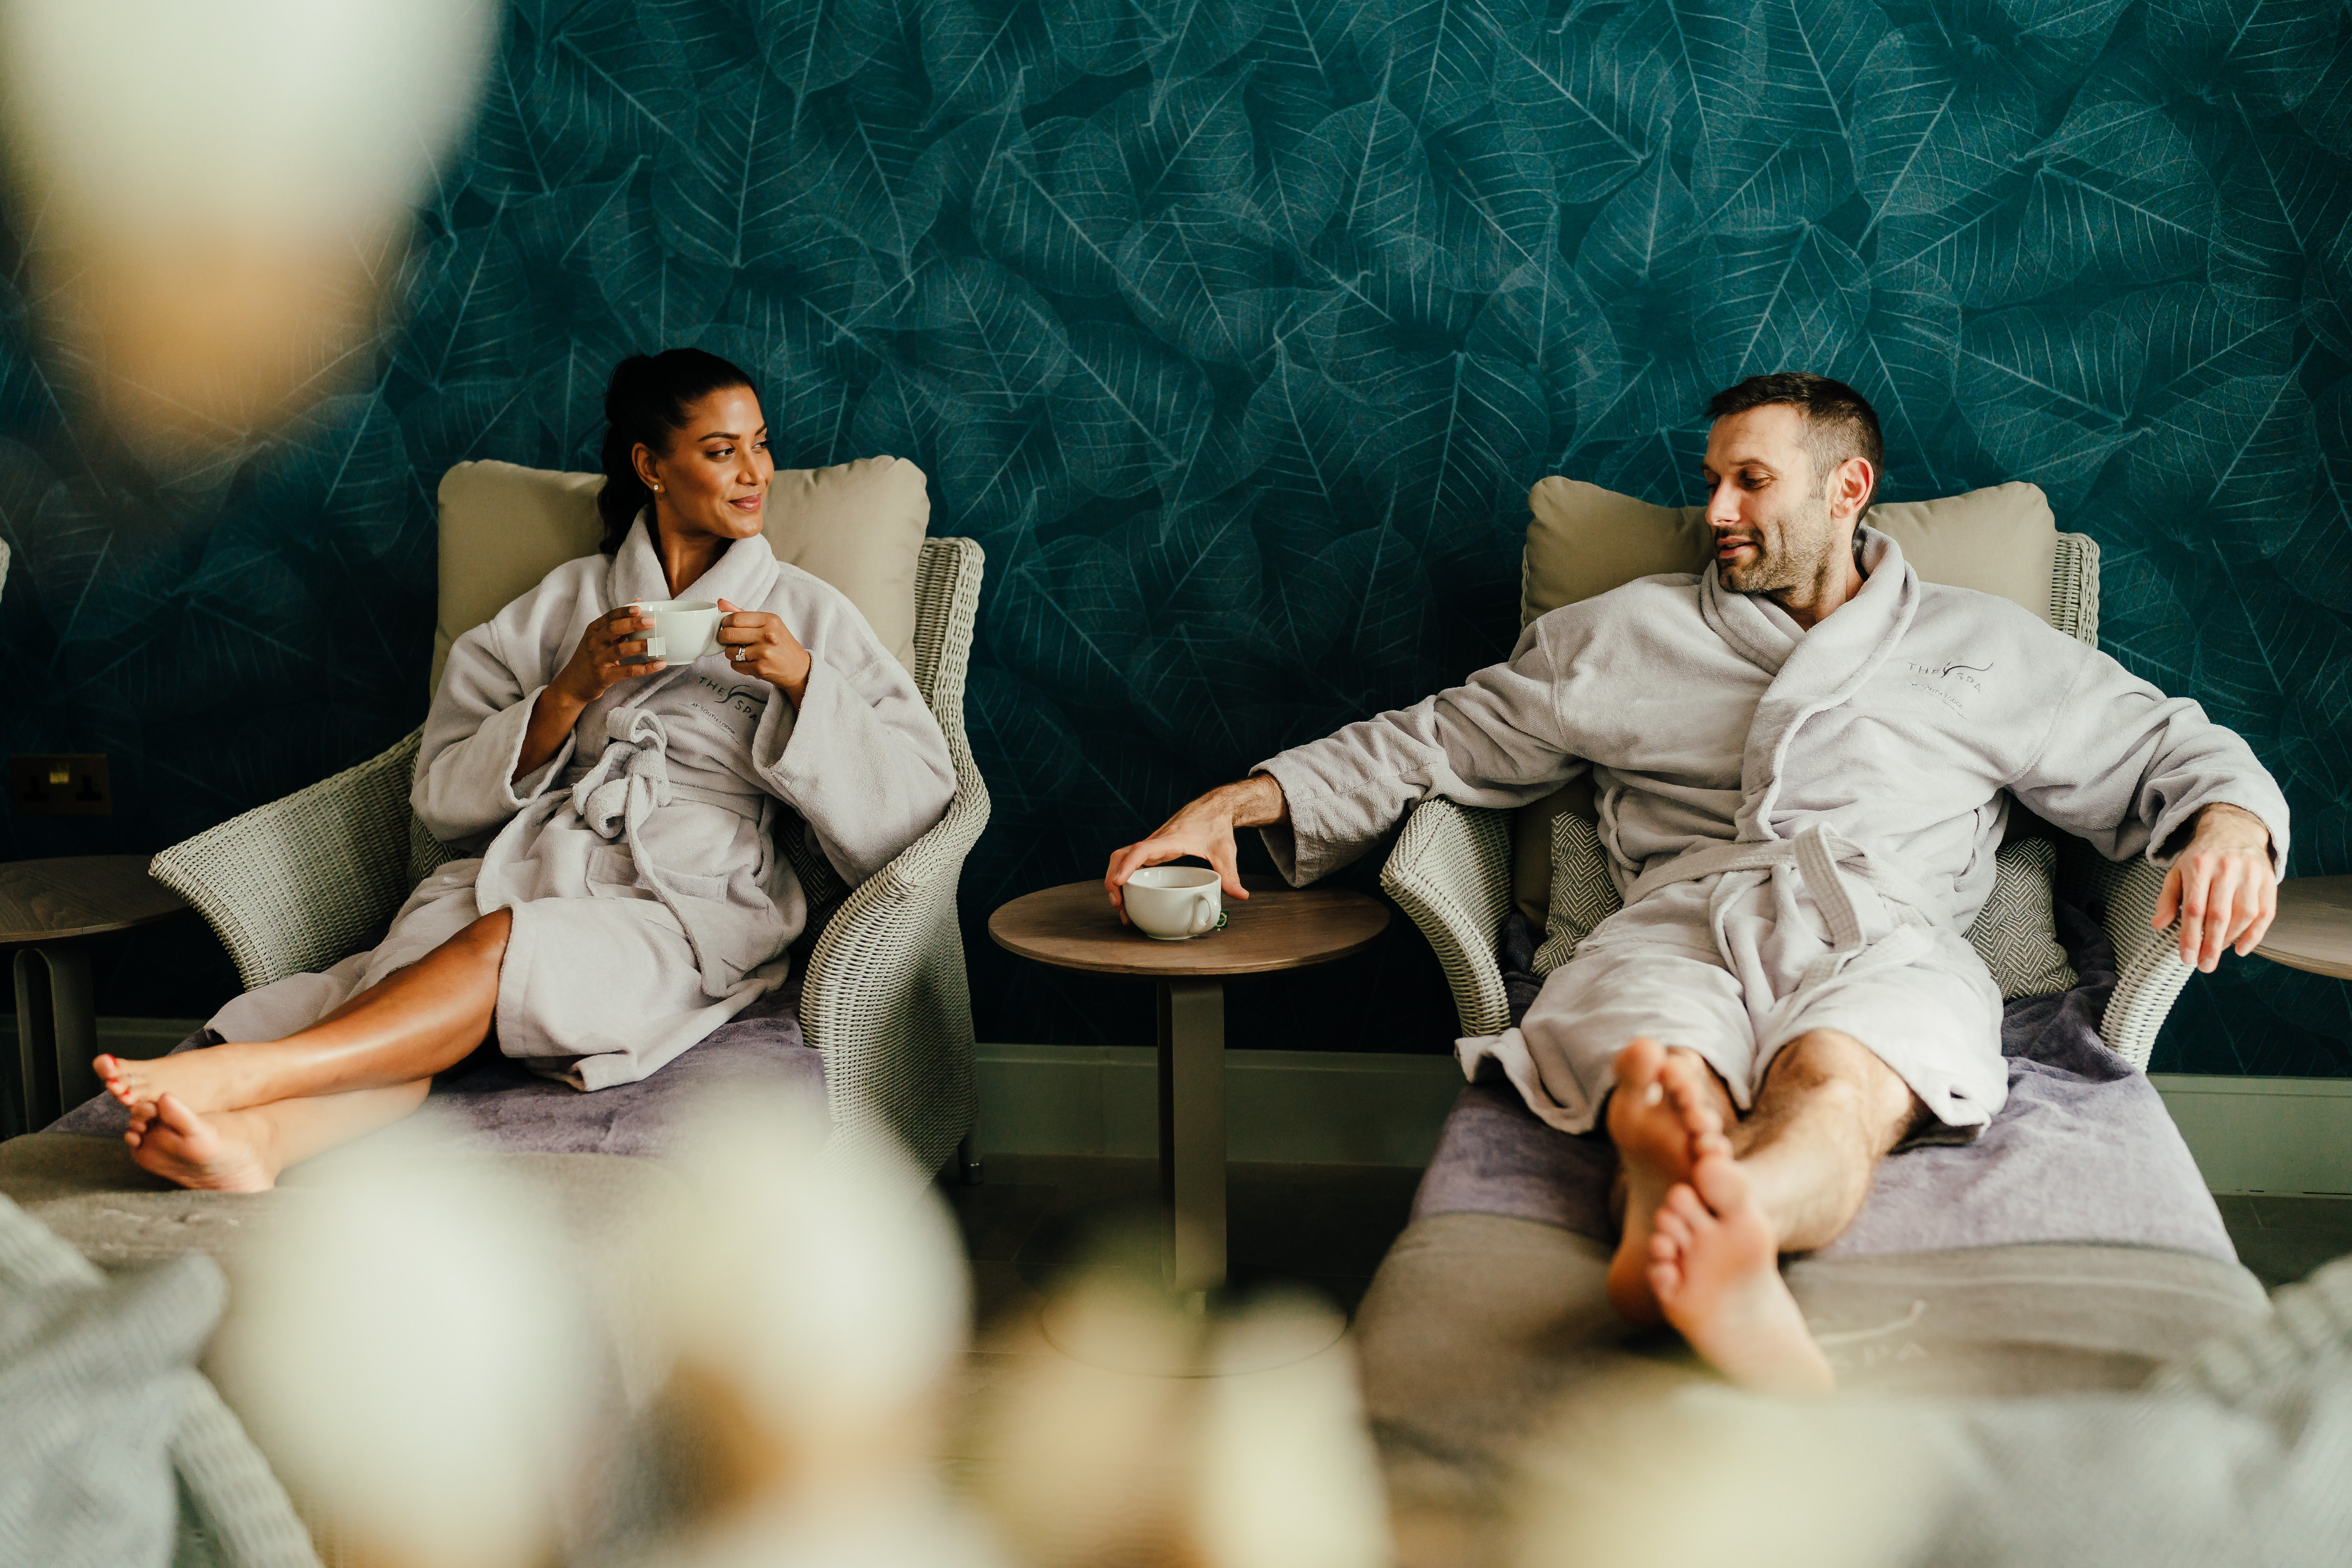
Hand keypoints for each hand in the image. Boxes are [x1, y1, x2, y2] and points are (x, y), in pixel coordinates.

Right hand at [551, 603, 663, 704]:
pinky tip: (659, 664)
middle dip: (632, 624)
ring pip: (620, 650)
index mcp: (594, 630)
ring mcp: (598, 660)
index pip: (610, 617)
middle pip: (613, 630)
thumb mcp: (599, 638)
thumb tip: (639, 602)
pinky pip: (627, 671)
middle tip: (651, 622)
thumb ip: (618, 622)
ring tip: (656, 643)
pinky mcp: (604, 676)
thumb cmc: (591, 657)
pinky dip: (645, 668)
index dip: (624, 612)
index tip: (639, 608)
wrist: (573, 683)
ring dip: (639, 646)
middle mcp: (594, 642)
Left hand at [715, 598, 813, 704]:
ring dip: (731, 653)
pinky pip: (735, 665)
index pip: (735, 618)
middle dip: (723, 638)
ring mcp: (764, 652)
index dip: (725, 623)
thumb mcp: (768, 624)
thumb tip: (721, 603)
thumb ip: (743, 614)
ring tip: (742, 652)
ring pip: (729, 651)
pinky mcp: (760, 668)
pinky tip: (748, 662)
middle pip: (728, 634)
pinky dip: (737, 664)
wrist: (799, 668)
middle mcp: (768, 635)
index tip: (727, 627)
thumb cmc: (781, 644)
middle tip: (727, 640)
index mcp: (769, 620)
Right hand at [1103, 776, 1286, 923]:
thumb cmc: (1217, 826)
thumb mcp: (1226, 852)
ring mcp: (1153, 845)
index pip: (1142, 850)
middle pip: (1121, 855)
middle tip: (1118, 904)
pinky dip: (1124, 875)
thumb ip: (1231, 875)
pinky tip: (1129, 894)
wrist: (1214, 807)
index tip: (1119, 883)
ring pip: (1122, 857)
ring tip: (1120, 905)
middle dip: (1113, 879)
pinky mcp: (1154, 849)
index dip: (1127, 866)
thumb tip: (1242, 896)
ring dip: (1115, 878)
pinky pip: (1130, 860)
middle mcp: (1156, 841)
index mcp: (1171, 840)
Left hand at [2154, 803, 2277, 971]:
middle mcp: (2227, 869)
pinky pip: (2265, 913)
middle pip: (2219, 915)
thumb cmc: (2201, 857)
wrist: (2234, 829)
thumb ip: (2167, 898)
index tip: (2186, 958)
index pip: (2193, 909)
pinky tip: (2242, 948)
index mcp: (2199, 866)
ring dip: (2231, 940)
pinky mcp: (2269, 880)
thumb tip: (2158, 925)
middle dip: (2211, 945)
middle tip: (2204, 966)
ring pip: (2244, 915)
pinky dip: (2255, 935)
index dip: (2190, 936)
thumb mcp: (2177, 871)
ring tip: (2217, 952)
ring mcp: (2251, 874)